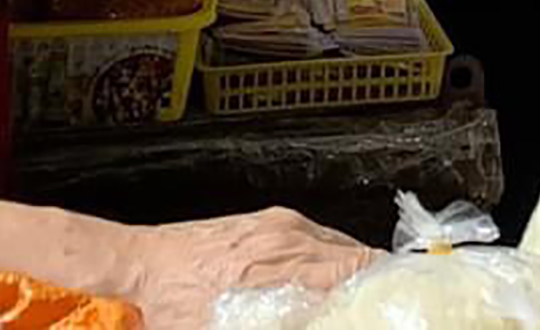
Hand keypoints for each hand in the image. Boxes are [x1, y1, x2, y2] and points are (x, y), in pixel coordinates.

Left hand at [126, 211, 371, 327]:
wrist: (143, 264)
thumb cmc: (175, 301)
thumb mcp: (226, 329)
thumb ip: (282, 322)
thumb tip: (308, 321)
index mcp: (283, 263)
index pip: (358, 266)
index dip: (384, 286)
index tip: (396, 304)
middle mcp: (287, 235)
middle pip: (358, 254)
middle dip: (372, 284)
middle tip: (377, 309)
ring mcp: (280, 223)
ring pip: (339, 245)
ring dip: (351, 273)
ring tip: (352, 301)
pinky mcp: (269, 221)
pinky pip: (317, 238)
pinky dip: (328, 261)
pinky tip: (319, 284)